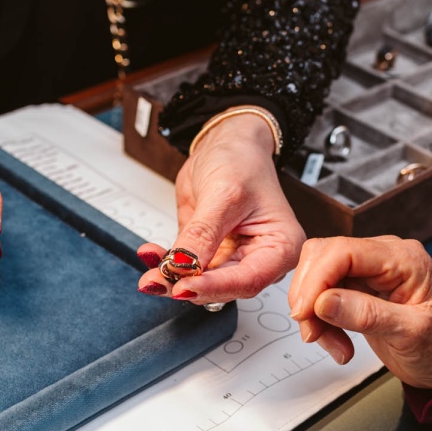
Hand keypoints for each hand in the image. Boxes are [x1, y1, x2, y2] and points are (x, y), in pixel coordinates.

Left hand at [136, 111, 304, 304]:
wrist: (226, 143)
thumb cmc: (242, 161)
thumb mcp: (224, 195)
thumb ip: (202, 235)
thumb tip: (181, 267)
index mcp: (281, 247)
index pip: (247, 280)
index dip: (215, 287)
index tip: (185, 286)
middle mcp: (259, 258)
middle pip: (223, 287)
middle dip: (188, 285)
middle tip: (159, 280)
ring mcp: (232, 257)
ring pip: (201, 282)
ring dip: (172, 278)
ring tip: (151, 272)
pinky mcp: (208, 252)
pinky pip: (186, 267)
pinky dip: (166, 264)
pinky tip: (152, 254)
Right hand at [288, 236, 431, 391]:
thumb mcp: (412, 334)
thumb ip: (368, 315)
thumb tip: (324, 301)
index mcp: (402, 259)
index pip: (344, 251)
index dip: (317, 279)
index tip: (305, 311)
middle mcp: (383, 257)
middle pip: (323, 257)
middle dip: (309, 295)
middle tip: (312, 331)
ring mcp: (368, 271)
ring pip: (318, 277)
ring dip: (313, 313)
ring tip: (333, 345)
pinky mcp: (357, 288)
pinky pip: (323, 295)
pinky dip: (320, 320)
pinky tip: (337, 342)